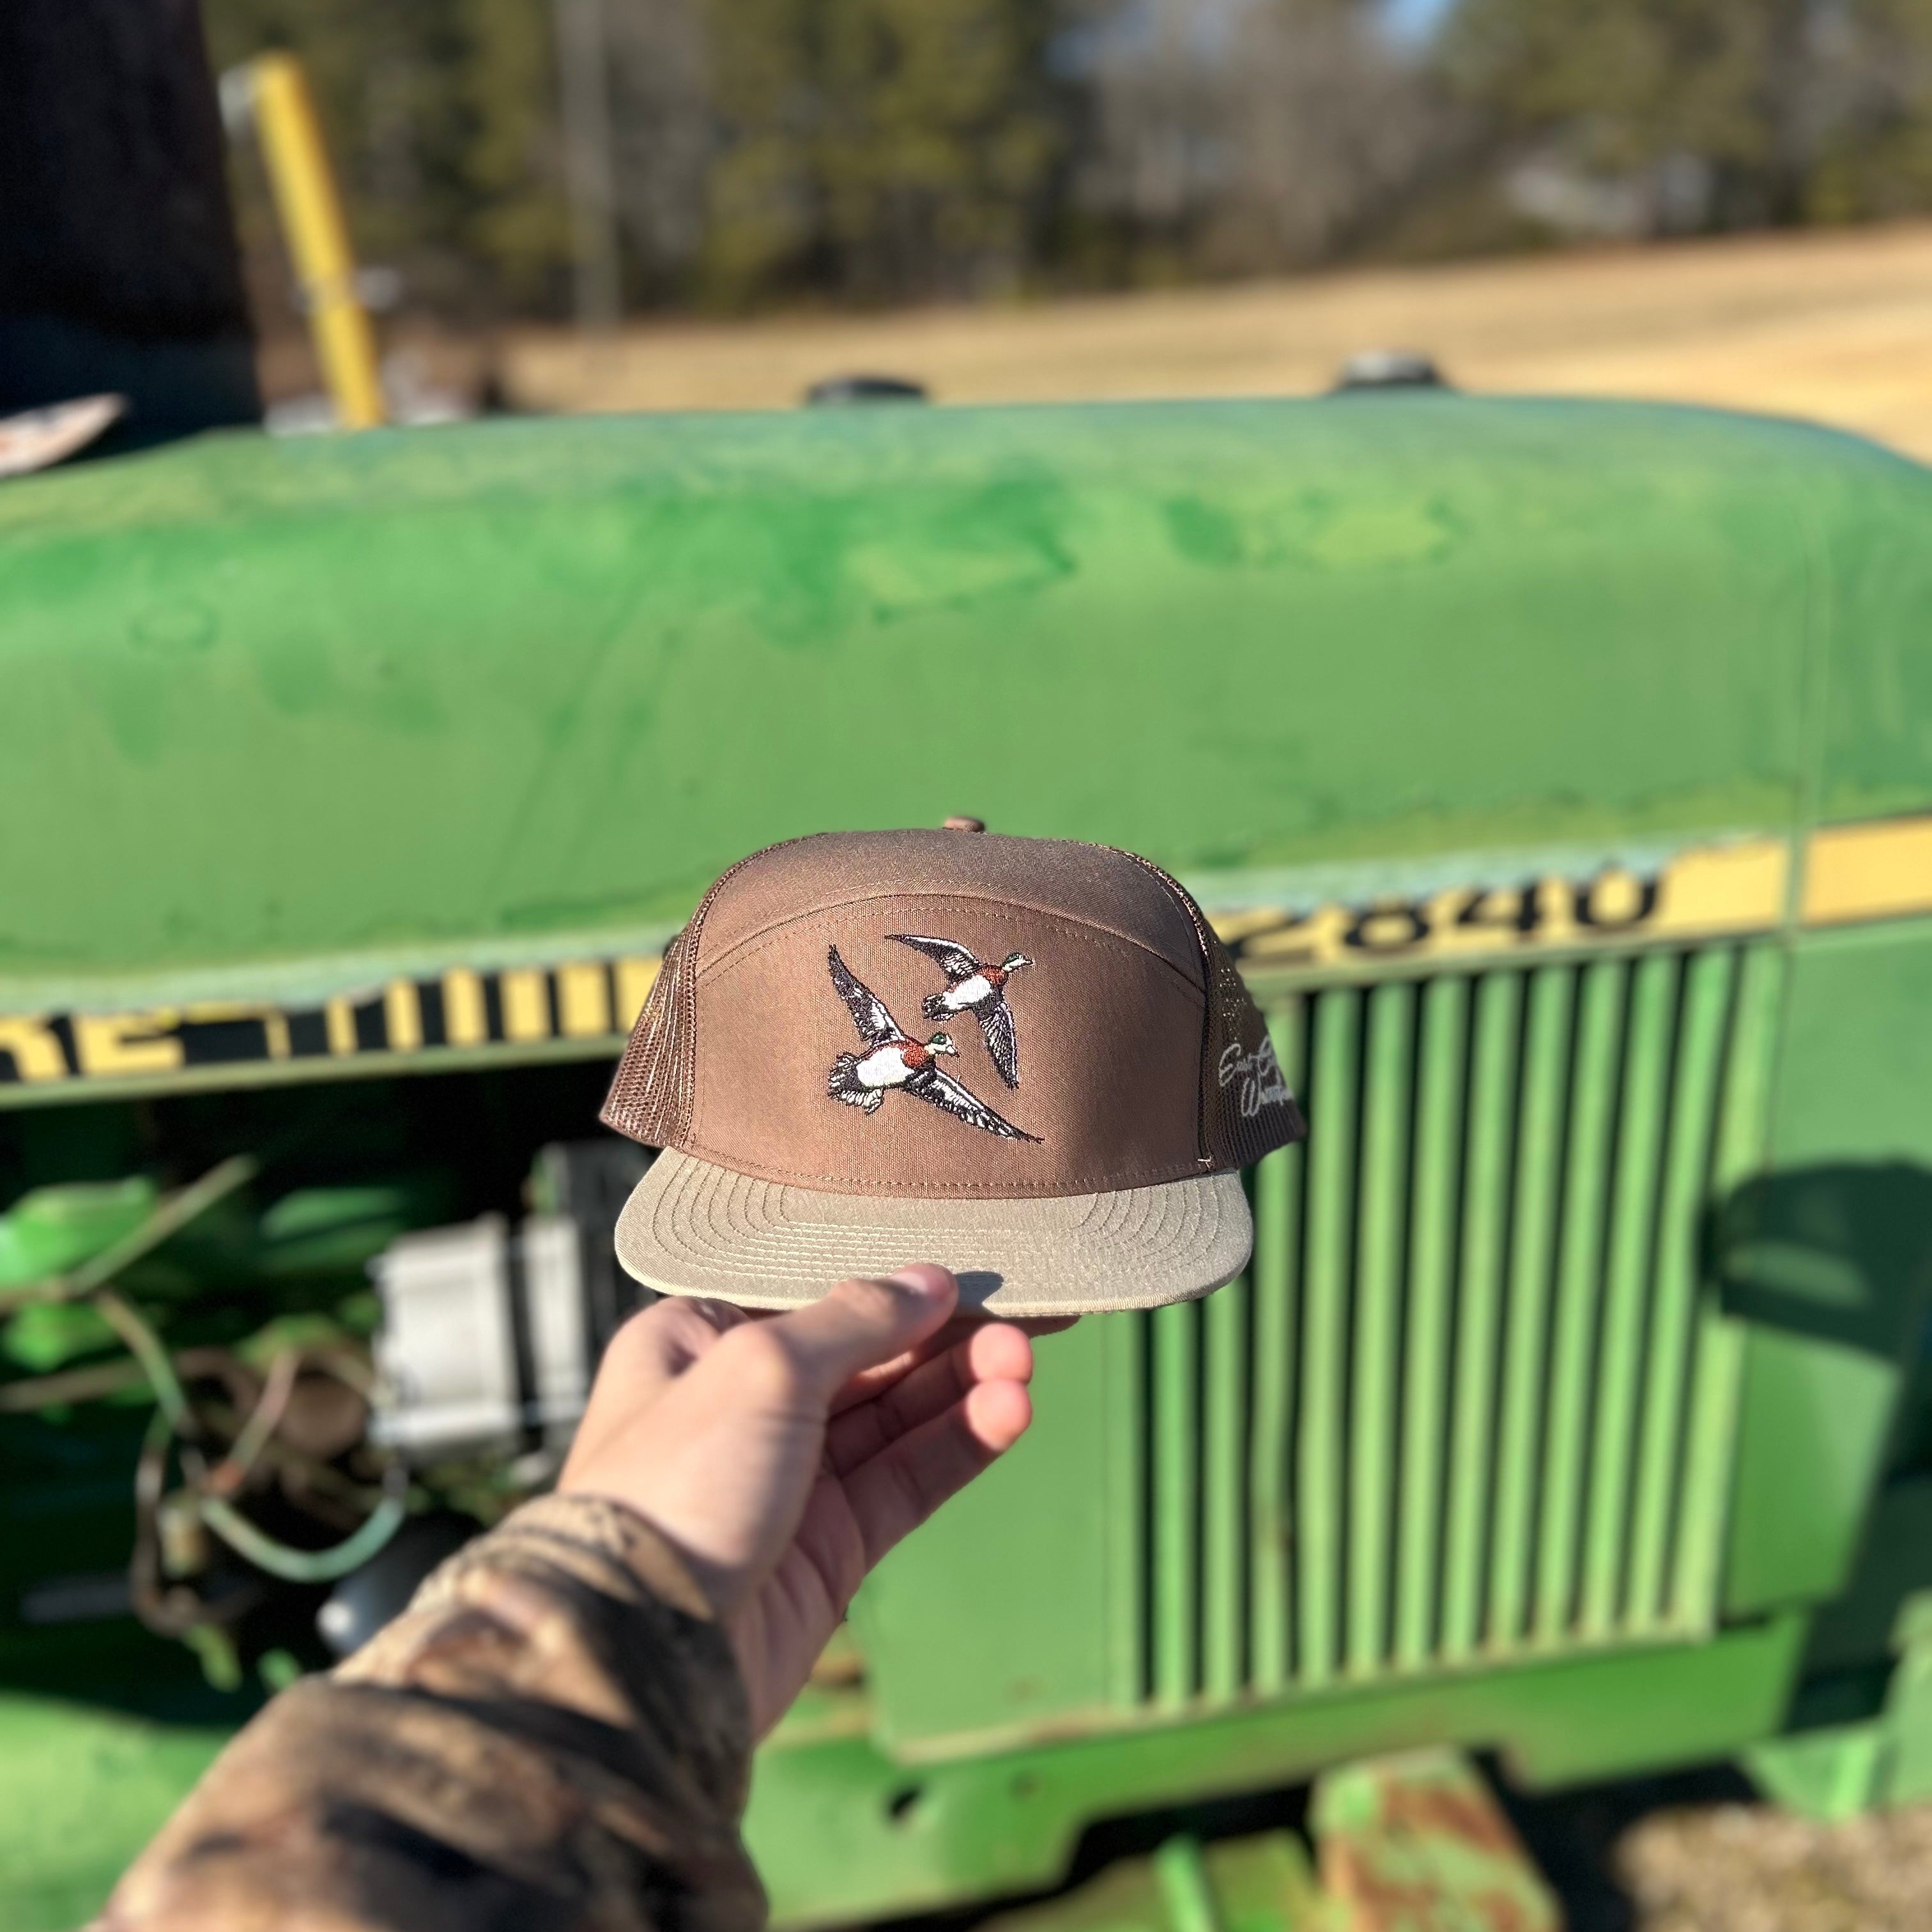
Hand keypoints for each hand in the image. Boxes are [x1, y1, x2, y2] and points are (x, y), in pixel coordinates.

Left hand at [559, 1265, 1055, 1735]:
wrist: (643, 1652)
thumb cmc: (674, 1487)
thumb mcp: (760, 1368)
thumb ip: (852, 1320)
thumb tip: (928, 1283)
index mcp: (696, 1341)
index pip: (812, 1293)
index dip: (892, 1282)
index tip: (968, 1269)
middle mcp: (744, 1403)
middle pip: (867, 1353)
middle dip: (945, 1336)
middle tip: (1024, 1320)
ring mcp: (789, 1477)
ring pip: (896, 1417)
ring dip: (962, 1387)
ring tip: (1023, 1366)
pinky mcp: (829, 1546)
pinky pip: (906, 1480)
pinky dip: (958, 1445)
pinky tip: (1008, 1414)